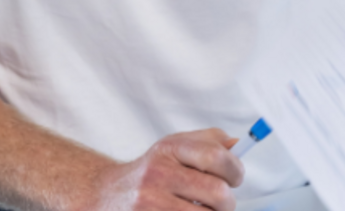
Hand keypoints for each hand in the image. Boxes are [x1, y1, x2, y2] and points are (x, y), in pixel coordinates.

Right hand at [93, 129, 242, 210]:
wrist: (107, 196)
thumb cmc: (149, 173)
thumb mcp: (173, 148)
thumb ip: (207, 142)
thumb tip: (237, 145)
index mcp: (169, 149)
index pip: (216, 156)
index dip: (235, 171)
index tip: (234, 178)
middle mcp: (158, 174)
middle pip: (218, 193)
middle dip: (228, 203)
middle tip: (222, 203)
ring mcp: (151, 203)